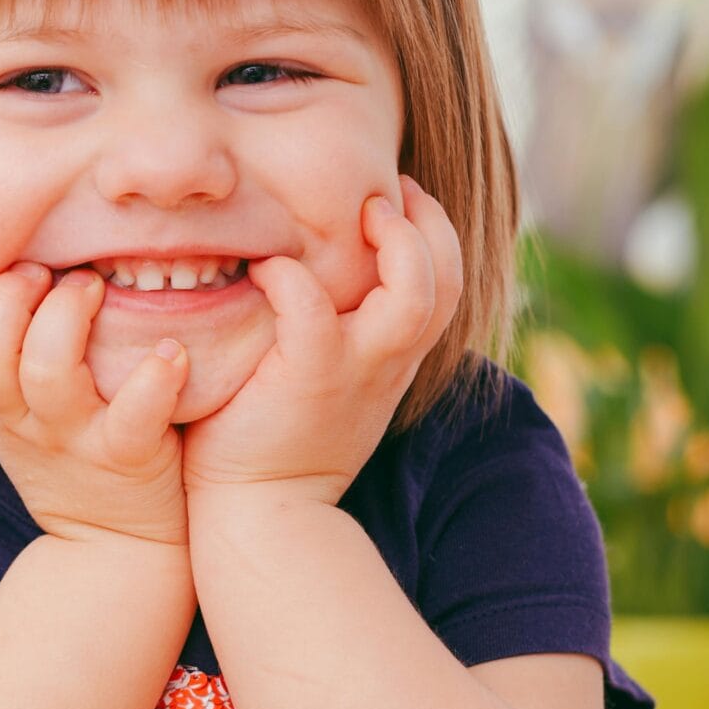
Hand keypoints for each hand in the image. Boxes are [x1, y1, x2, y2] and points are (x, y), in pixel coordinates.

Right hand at [0, 254, 191, 547]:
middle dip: (5, 298)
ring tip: (94, 285)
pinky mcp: (126, 456)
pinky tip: (170, 351)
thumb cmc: (71, 458)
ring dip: (67, 318)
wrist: (118, 549)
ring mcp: (72, 438)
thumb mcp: (16, 415)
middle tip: (40, 270)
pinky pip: (134, 417)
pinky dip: (153, 380)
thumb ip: (0, 357)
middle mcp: (22, 419)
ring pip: (47, 374)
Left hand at [179, 175, 464, 509]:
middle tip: (388, 192)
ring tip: (360, 213)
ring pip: (414, 293)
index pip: (445, 284)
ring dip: (395, 242)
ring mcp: (355, 370)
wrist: (261, 516)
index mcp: (394, 359)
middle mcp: (388, 362)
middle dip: (429, 223)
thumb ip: (336, 337)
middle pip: (448, 279)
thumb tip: (312, 277)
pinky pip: (311, 306)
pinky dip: (291, 276)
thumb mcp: (326, 385)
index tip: (398, 201)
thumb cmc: (276, 443)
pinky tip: (266, 270)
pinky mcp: (309, 377)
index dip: (433, 234)